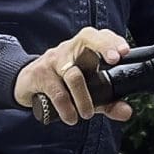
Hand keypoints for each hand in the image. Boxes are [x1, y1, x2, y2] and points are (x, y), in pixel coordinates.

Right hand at [15, 27, 131, 125]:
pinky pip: (57, 91)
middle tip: (115, 60)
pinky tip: (70, 117)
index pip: (100, 36)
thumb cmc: (62, 83)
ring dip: (84, 98)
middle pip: (87, 38)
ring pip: (73, 74)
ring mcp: (53, 60)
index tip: (124, 52)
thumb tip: (127, 112)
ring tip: (87, 115)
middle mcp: (70, 49)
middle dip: (104, 46)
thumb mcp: (87, 92)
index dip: (112, 41)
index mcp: (84, 48)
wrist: (26, 83)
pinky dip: (66, 107)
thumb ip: (108, 101)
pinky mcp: (40, 75)